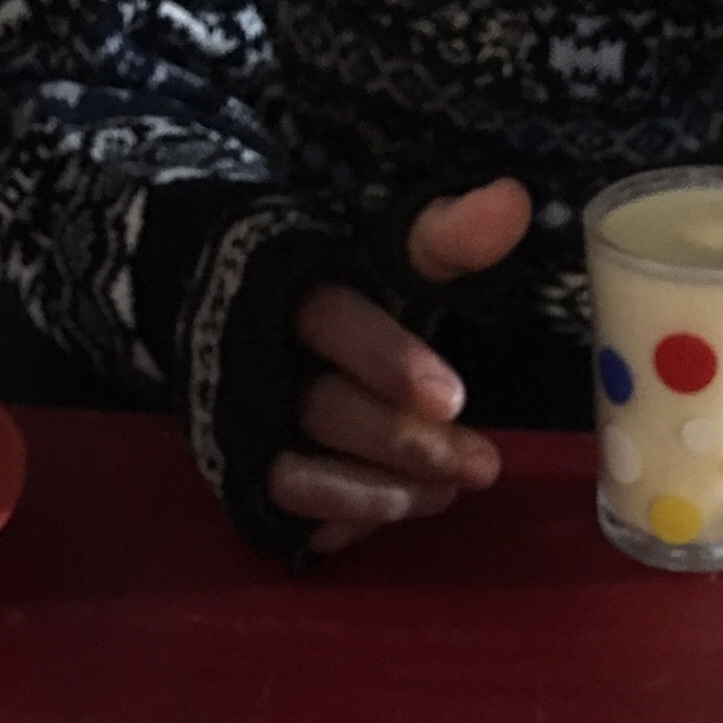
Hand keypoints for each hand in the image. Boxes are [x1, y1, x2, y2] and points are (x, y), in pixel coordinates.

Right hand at [268, 176, 532, 550]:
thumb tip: (515, 201)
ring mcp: (243, 425)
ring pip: (300, 475)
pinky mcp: (240, 471)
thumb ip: (445, 236)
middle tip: (481, 465)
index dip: (388, 360)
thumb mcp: (380, 249)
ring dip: (378, 493)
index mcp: (291, 291)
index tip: (452, 399)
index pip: (335, 323)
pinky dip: (340, 520)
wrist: (207, 299)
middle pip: (327, 410)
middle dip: (404, 444)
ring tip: (445, 493)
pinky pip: (287, 512)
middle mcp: (257, 363)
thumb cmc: (323, 282)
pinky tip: (392, 513)